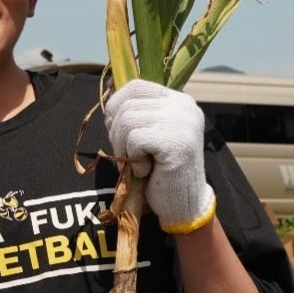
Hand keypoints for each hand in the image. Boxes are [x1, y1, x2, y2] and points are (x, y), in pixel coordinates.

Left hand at [105, 79, 215, 232]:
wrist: (184, 205)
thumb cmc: (160, 171)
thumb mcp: (148, 135)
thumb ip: (137, 114)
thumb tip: (109, 97)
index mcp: (178, 100)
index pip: (136, 86)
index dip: (116, 107)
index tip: (117, 132)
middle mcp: (184, 106)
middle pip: (127, 104)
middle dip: (116, 132)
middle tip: (128, 155)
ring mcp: (183, 122)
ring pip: (127, 120)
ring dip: (123, 147)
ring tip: (139, 163)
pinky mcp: (177, 140)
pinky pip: (134, 139)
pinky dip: (133, 159)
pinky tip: (147, 170)